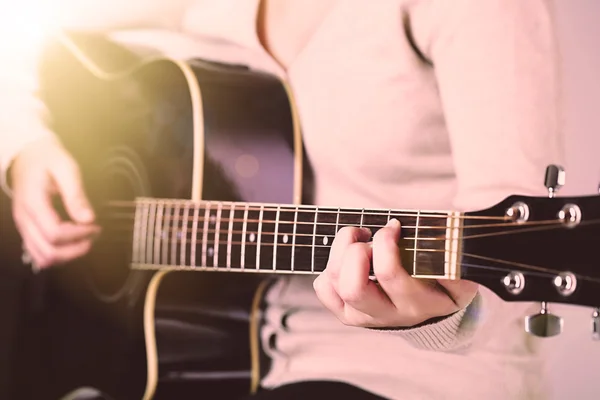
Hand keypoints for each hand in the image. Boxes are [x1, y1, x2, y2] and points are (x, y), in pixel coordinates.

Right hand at [10, 135, 99, 269]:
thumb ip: (76, 195)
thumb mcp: (66, 169)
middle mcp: (24, 219)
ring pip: (42, 257)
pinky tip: (72, 241)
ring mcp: (23, 227)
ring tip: (85, 239)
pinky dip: (57, 254)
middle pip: (48, 251)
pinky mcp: (27, 229)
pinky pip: (39, 252)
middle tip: (94, 234)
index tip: (95, 225)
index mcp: (33, 203)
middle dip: (75, 248)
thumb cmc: (49, 160)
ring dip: (67, 255)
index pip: (55, 234)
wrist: (28, 155)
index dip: (78, 235)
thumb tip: (88, 219)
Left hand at [313, 219, 477, 327]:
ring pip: (337, 286)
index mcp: (421, 303)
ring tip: (359, 237)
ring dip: (340, 252)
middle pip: (354, 288)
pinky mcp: (349, 315)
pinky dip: (329, 269)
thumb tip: (444, 232)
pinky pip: (324, 290)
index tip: (394, 225)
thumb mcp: (457, 266)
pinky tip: (348, 259)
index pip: (390, 274)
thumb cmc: (443, 275)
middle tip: (370, 236)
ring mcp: (367, 317)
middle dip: (355, 251)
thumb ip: (451, 250)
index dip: (384, 241)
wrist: (434, 307)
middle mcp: (392, 315)